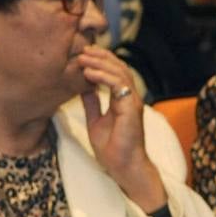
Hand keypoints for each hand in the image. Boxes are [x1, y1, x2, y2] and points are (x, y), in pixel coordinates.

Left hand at [78, 46, 166, 209]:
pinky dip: (104, 76)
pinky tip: (89, 73)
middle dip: (101, 56)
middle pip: (119, 68)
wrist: (123, 167)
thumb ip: (92, 104)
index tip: (83, 55)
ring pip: (120, 73)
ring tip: (83, 58)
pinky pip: (119, 85)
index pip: (115, 73)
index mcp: (123, 100)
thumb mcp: (96, 121)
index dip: (101, 61)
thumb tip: (83, 87)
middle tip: (83, 49)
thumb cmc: (113, 149)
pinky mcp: (132, 108)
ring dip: (100, 63)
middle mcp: (131, 98)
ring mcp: (133, 102)